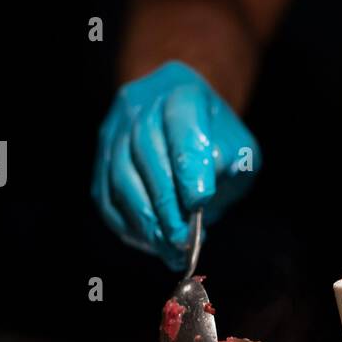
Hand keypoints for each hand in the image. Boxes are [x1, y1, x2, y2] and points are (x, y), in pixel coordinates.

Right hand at [92, 61, 259, 270]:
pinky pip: (106, 194)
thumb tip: (200, 200)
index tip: (199, 203)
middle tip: (183, 240)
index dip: (189, 165)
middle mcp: (141, 105)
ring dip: (146, 220)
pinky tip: (150, 242)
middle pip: (146, 154)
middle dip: (166, 204)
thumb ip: (230, 166)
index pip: (182, 125)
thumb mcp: (240, 147)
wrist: (185, 119)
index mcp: (183, 92)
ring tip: (169, 249)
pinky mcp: (101, 157)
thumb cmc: (218, 140)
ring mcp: (115, 130)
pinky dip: (127, 223)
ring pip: (121, 177)